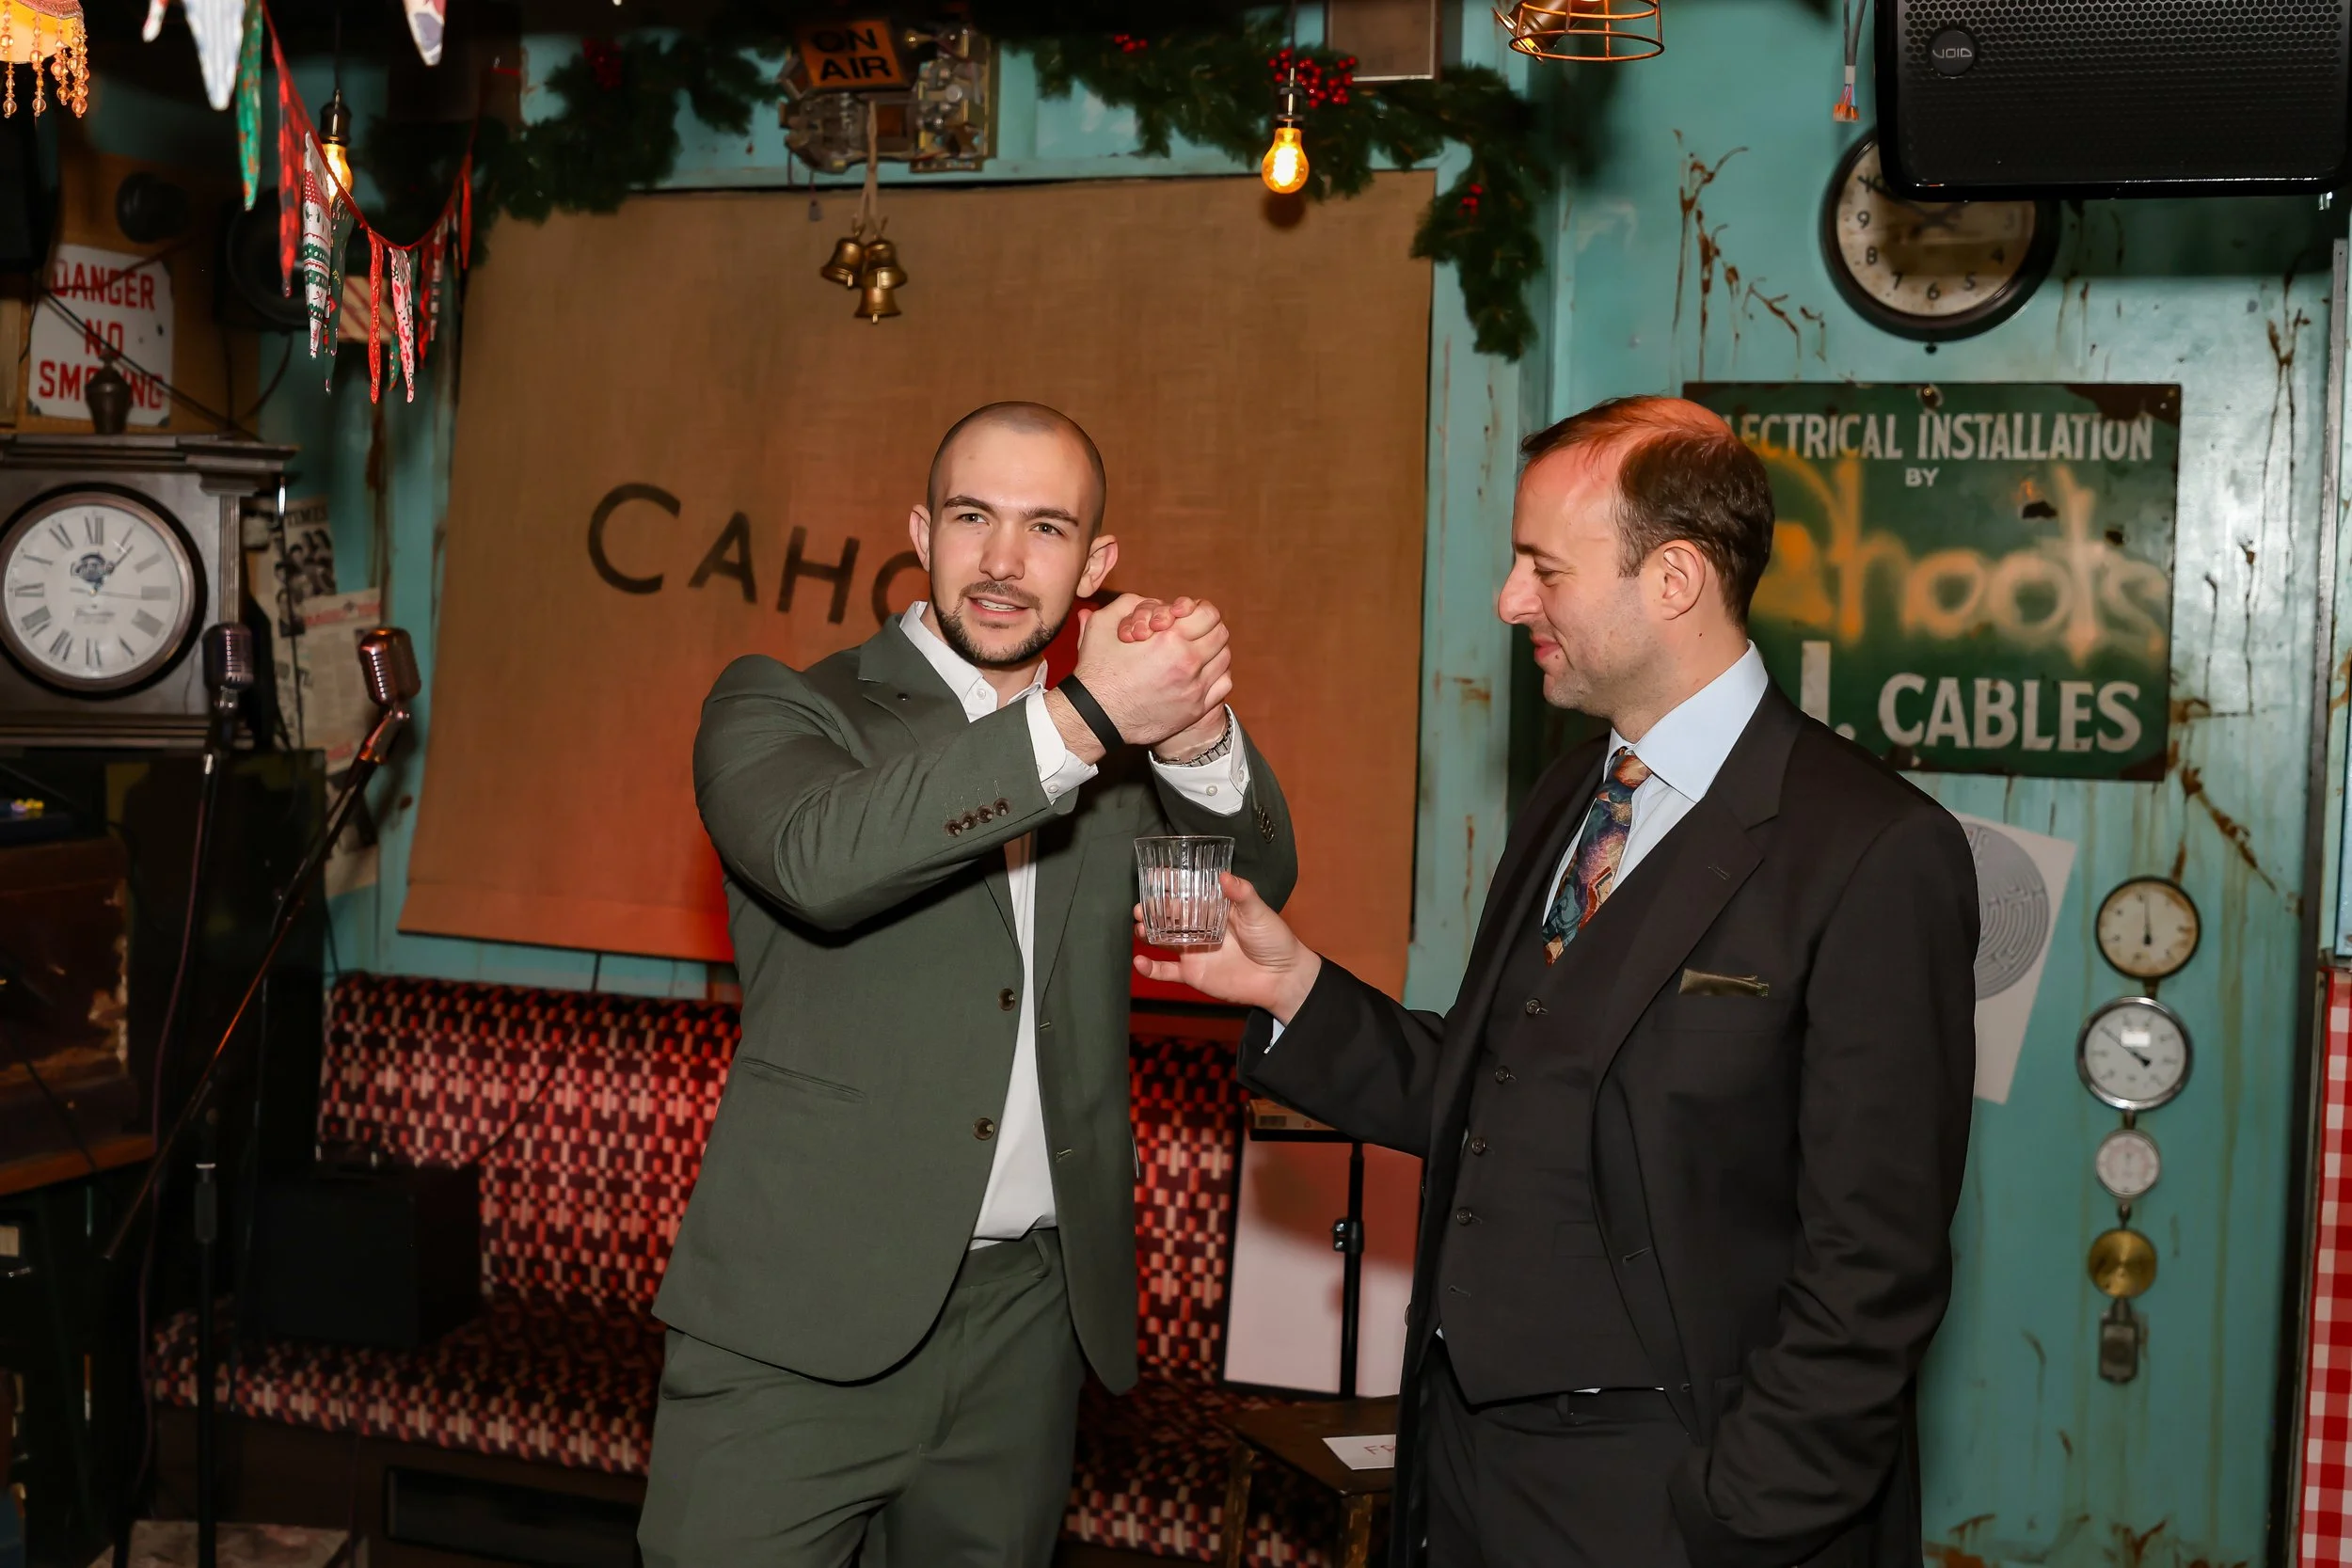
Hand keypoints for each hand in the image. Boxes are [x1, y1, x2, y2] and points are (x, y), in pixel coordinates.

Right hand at [1053, 592, 1230, 751]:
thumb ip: (1128, 604)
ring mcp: (1195, 688)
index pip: (1209, 614)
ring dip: (1213, 650)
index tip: (1188, 615)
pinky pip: (1223, 685)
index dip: (1199, 609)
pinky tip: (1201, 673)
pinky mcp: (1195, 708)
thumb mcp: (1102, 624)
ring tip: (1195, 651)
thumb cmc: (1097, 670)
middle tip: (1192, 631)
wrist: (1096, 716)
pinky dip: (1217, 675)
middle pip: (1220, 634)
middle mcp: (1188, 662)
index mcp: (1169, 638)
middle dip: (1207, 628)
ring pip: (1224, 658)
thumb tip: (1150, 602)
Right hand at [1134, 874, 1320, 1021]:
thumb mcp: (1259, 912)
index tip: (1155, 873)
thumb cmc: (1274, 940)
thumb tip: (1224, 876)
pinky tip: (1139, 961)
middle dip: (1152, 908)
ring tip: (1138, 926)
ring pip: (1162, 939)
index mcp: (1214, 908)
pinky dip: (1150, 969)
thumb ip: (1242, 894)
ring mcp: (1194, 950)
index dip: (1171, 883)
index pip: (1188, 891)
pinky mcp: (1192, 973)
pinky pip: (1166, 972)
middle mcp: (1200, 927)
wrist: (1281, 978)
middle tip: (1141, 905)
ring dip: (1147, 932)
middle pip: (1169, 915)